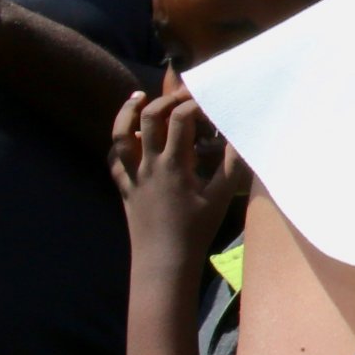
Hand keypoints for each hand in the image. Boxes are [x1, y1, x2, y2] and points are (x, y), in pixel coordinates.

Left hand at [108, 79, 248, 254]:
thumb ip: (232, 166)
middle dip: (165, 100)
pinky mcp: (124, 188)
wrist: (163, 261)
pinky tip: (128, 137)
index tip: (210, 104)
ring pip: (121, 135)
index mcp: (175, 164)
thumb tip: (240, 138)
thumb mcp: (220, 198)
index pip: (181, 119)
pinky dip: (119, 144)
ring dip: (128, 112)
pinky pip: (114, 160)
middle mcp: (149, 165)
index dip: (195, 105)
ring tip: (138, 97)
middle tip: (181, 94)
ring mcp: (133, 175)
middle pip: (150, 118)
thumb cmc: (196, 230)